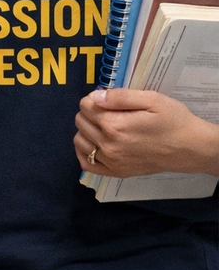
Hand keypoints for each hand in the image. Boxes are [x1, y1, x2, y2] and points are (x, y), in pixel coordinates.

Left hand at [74, 88, 218, 176]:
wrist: (189, 148)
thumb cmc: (173, 120)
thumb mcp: (151, 99)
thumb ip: (120, 97)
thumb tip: (95, 97)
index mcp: (115, 125)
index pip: (86, 105)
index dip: (94, 97)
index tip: (107, 99)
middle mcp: (110, 145)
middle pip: (81, 121)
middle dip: (90, 111)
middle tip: (108, 110)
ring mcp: (112, 162)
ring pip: (80, 141)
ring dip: (86, 130)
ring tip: (103, 125)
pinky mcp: (117, 172)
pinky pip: (87, 164)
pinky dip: (85, 152)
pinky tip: (95, 143)